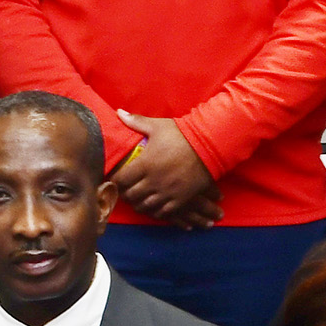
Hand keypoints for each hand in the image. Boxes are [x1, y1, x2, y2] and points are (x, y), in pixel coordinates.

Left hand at [110, 112, 217, 227]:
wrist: (209, 146)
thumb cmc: (182, 135)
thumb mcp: (158, 126)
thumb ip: (136, 122)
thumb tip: (118, 113)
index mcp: (145, 164)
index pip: (121, 180)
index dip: (116, 181)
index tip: (117, 178)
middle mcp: (153, 181)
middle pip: (131, 195)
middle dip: (126, 193)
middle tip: (126, 190)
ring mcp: (167, 192)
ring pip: (145, 206)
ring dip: (139, 203)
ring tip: (138, 199)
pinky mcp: (179, 199)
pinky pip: (162, 212)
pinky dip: (155, 211)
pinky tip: (154, 206)